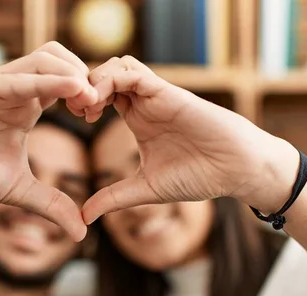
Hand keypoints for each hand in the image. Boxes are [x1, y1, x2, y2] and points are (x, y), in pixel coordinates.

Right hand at [0, 42, 96, 240]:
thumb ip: (50, 205)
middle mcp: (14, 91)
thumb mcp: (16, 191)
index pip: (65, 85)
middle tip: (98, 105)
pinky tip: (71, 88)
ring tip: (89, 98)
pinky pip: (16, 78)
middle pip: (60, 61)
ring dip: (72, 73)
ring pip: (44, 60)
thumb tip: (81, 232)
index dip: (87, 94)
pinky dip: (46, 80)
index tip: (99, 116)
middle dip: (86, 77)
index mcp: (26, 108)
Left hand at [75, 56, 298, 223]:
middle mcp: (144, 103)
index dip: (82, 101)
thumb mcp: (145, 189)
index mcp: (137, 118)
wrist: (234, 170)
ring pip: (117, 66)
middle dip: (82, 87)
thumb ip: (113, 199)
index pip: (101, 95)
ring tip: (85, 107)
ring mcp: (155, 96)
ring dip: (94, 80)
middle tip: (72, 109)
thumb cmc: (198, 177)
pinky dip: (111, 80)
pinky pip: (134, 72)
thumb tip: (83, 217)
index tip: (72, 118)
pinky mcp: (167, 92)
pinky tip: (99, 102)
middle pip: (104, 75)